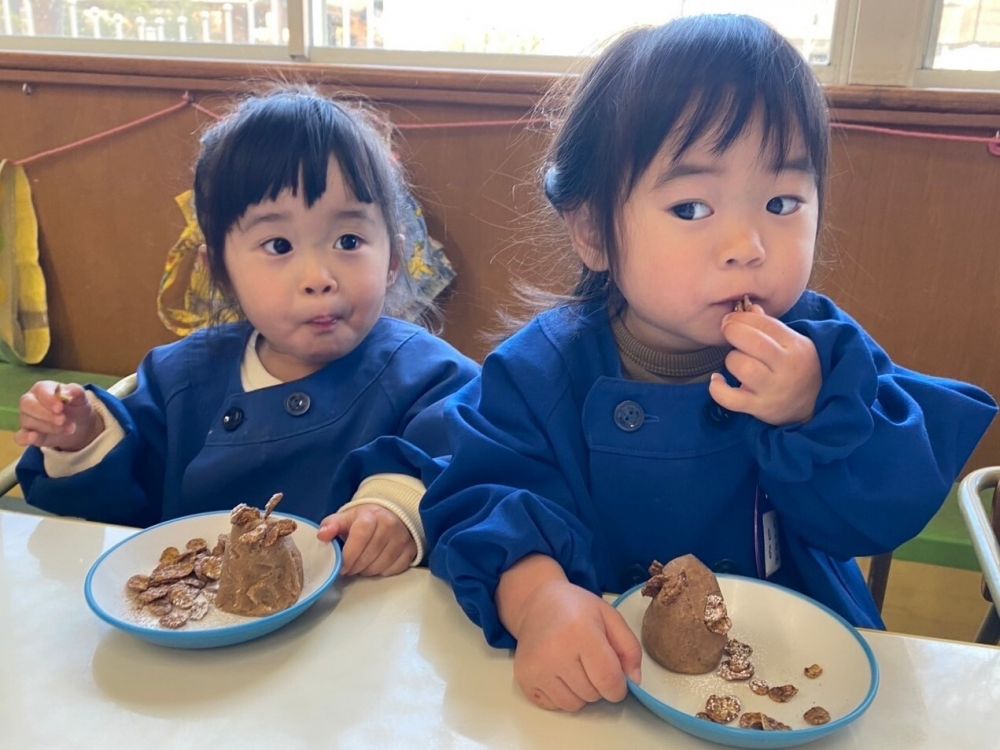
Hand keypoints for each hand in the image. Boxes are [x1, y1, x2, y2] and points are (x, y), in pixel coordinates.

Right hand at [14, 381, 103, 450]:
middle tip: (62, 420)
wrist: (79, 424)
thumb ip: (77, 392)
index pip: (40, 391)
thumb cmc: (76, 406)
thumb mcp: (81, 398)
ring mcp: (27, 418)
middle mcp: (30, 402)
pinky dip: (25, 438)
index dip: (49, 399)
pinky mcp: (27, 434)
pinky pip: (20, 437)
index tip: (60, 408)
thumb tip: (71, 390)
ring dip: (49, 427)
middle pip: (28, 405)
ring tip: (69, 429)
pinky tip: (34, 437)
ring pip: (28, 421)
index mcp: (43, 389)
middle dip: (46, 414)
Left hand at [316, 504, 415, 575]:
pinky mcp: (411, 549)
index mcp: (371, 515)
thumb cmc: (364, 520)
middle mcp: (389, 524)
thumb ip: (331, 525)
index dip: (349, 556)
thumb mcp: (345, 518)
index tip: (342, 566)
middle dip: (355, 567)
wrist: (390, 515)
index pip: (360, 537)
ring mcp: (402, 537)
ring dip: (368, 570)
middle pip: (369, 555)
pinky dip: (383, 571)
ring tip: (362, 565)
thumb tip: (322, 535)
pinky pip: (394, 569)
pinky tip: (376, 564)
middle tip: (349, 568)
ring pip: (381, 565)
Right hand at [505, 575, 641, 711]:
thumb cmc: (576, 609)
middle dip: (598, 685)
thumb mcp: (610, 617)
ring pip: (573, 705)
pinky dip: (562, 694)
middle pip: (593, 695)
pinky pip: (554, 706)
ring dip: (580, 692)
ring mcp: (536, 667)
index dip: (619, 685)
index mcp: (580, 632)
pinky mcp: (524, 678)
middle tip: (589, 661)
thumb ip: (630, 648)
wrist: (537, 602)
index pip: (609, 680)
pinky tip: (558, 672)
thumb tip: (633, 681)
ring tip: (574, 666)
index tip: (617, 677)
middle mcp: (554, 652)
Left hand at [710, 303, 820, 425]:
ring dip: (731, 360)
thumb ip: (768, 325)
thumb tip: (747, 308)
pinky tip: (718, 380)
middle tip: (728, 332)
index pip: (766, 324)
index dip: (742, 318)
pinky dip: (717, 388)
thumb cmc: (797, 366)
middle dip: (733, 332)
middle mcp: (786, 367)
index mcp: (795, 346)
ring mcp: (772, 389)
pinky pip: (729, 399)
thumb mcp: (792, 342)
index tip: (731, 319)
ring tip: (736, 360)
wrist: (815, 403)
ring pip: (741, 367)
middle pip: (753, 343)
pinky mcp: (759, 408)